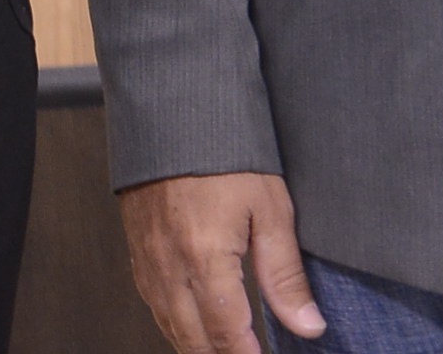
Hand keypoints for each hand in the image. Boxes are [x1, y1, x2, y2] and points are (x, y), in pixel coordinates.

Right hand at [122, 172, 321, 349]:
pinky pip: (149, 298)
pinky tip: (185, 325)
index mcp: (204, 256)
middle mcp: (168, 262)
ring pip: (166, 321)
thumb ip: (285, 274)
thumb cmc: (224, 154)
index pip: (226, 331)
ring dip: (192, 346)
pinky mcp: (136, 243)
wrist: (172, 111)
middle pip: (191, 336)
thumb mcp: (271, 211)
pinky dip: (169, 321)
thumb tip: (307, 325)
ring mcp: (147, 254)